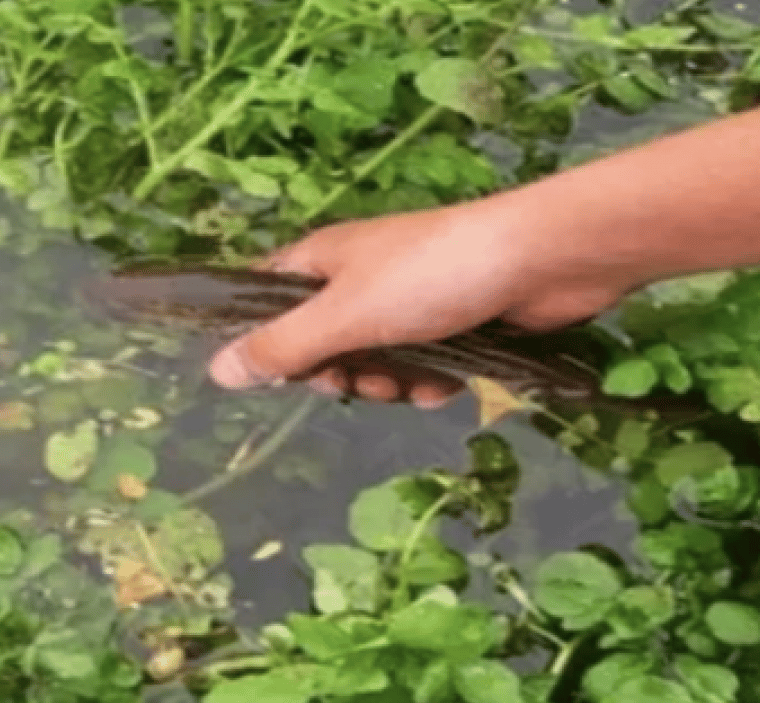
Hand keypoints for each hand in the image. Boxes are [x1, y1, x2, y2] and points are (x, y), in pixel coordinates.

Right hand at [205, 184, 646, 408]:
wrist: (541, 260)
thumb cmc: (432, 276)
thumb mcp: (346, 315)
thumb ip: (283, 347)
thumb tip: (217, 371)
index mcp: (324, 261)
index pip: (268, 300)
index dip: (268, 340)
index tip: (284, 372)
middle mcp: (361, 278)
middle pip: (323, 343)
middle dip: (341, 375)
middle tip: (361, 381)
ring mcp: (409, 300)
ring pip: (375, 361)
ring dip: (390, 383)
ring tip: (416, 382)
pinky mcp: (452, 322)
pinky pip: (421, 365)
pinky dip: (431, 380)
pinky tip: (450, 384)